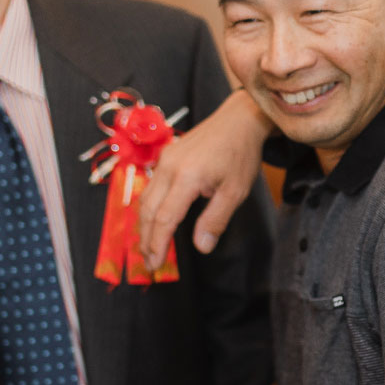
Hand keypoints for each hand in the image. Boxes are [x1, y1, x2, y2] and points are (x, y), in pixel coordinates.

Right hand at [137, 89, 271, 266]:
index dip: (158, 244)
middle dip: (146, 240)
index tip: (156, 265)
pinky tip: (153, 222)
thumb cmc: (240, 154)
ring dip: (144, 226)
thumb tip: (201, 248)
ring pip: (145, 199)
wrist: (237, 120)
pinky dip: (148, 209)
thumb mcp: (235, 192)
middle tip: (149, 264)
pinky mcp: (165, 156)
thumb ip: (215, 220)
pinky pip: (151, 187)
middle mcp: (169, 167)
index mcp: (187, 177)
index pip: (164, 218)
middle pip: (148, 211)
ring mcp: (164, 160)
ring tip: (148, 248)